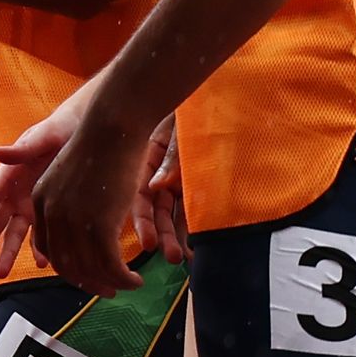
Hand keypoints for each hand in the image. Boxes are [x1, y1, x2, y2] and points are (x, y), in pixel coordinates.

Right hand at [0, 81, 89, 277]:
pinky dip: (41, 249)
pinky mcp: (49, 211)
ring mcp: (31, 205)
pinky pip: (42, 234)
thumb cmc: (60, 129)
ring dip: (8, 253)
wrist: (88, 131)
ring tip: (2, 274)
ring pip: (15, 234)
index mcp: (8, 175)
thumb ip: (22, 148)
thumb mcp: (43, 136)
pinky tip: (44, 263)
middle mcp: (15, 193)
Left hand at [25, 90, 157, 295]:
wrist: (113, 127)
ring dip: (108, 283)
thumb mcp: (74, 175)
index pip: (48, 248)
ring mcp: (73, 221)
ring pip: (88, 268)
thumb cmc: (101, 145)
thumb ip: (69, 202)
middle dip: (86, 282)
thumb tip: (80, 223)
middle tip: (107, 290)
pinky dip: (123, 278)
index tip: (86, 273)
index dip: (68, 266)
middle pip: (65, 264)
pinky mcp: (99, 224)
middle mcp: (51, 214)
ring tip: (125, 286)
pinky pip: (109, 264)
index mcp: (40, 201)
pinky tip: (136, 279)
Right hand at [140, 118, 190, 266]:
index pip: (139, 197)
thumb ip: (169, 158)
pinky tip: (198, 245)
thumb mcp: (178, 132)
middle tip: (171, 257)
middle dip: (162, 235)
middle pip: (155, 211)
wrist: (216, 98)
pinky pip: (191, 210)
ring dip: (177, 237)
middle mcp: (159, 175)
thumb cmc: (191, 111)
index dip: (142, 221)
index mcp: (147, 161)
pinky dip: (193, 228)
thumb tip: (156, 186)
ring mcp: (177, 181)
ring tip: (186, 258)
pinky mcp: (196, 185)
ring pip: (172, 215)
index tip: (149, 243)